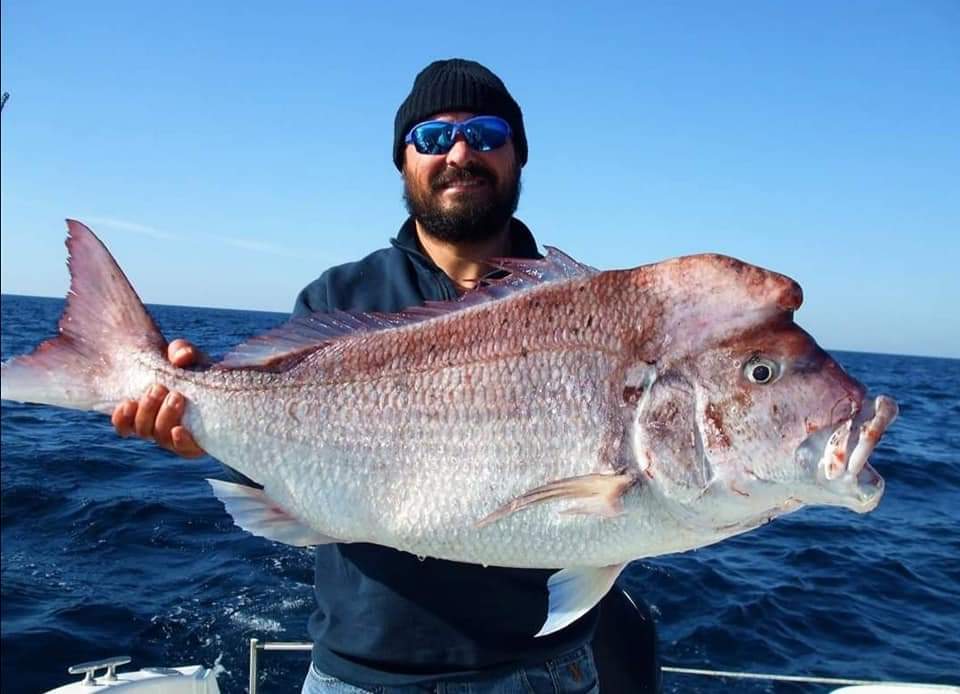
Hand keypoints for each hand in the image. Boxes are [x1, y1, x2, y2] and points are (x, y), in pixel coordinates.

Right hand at [111, 338, 205, 457]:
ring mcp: (176, 438)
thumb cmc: (198, 372)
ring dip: (163, 417)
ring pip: (160, 437)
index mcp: (147, 411)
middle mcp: (158, 428)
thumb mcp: (188, 357)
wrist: (228, 388)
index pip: (124, 423)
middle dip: (147, 409)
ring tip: (176, 397)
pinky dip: (179, 440)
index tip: (127, 402)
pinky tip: (180, 430)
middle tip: (158, 389)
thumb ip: (181, 350)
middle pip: (142, 429)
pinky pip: (183, 449)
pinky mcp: (196, 444)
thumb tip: (180, 357)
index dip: (121, 418)